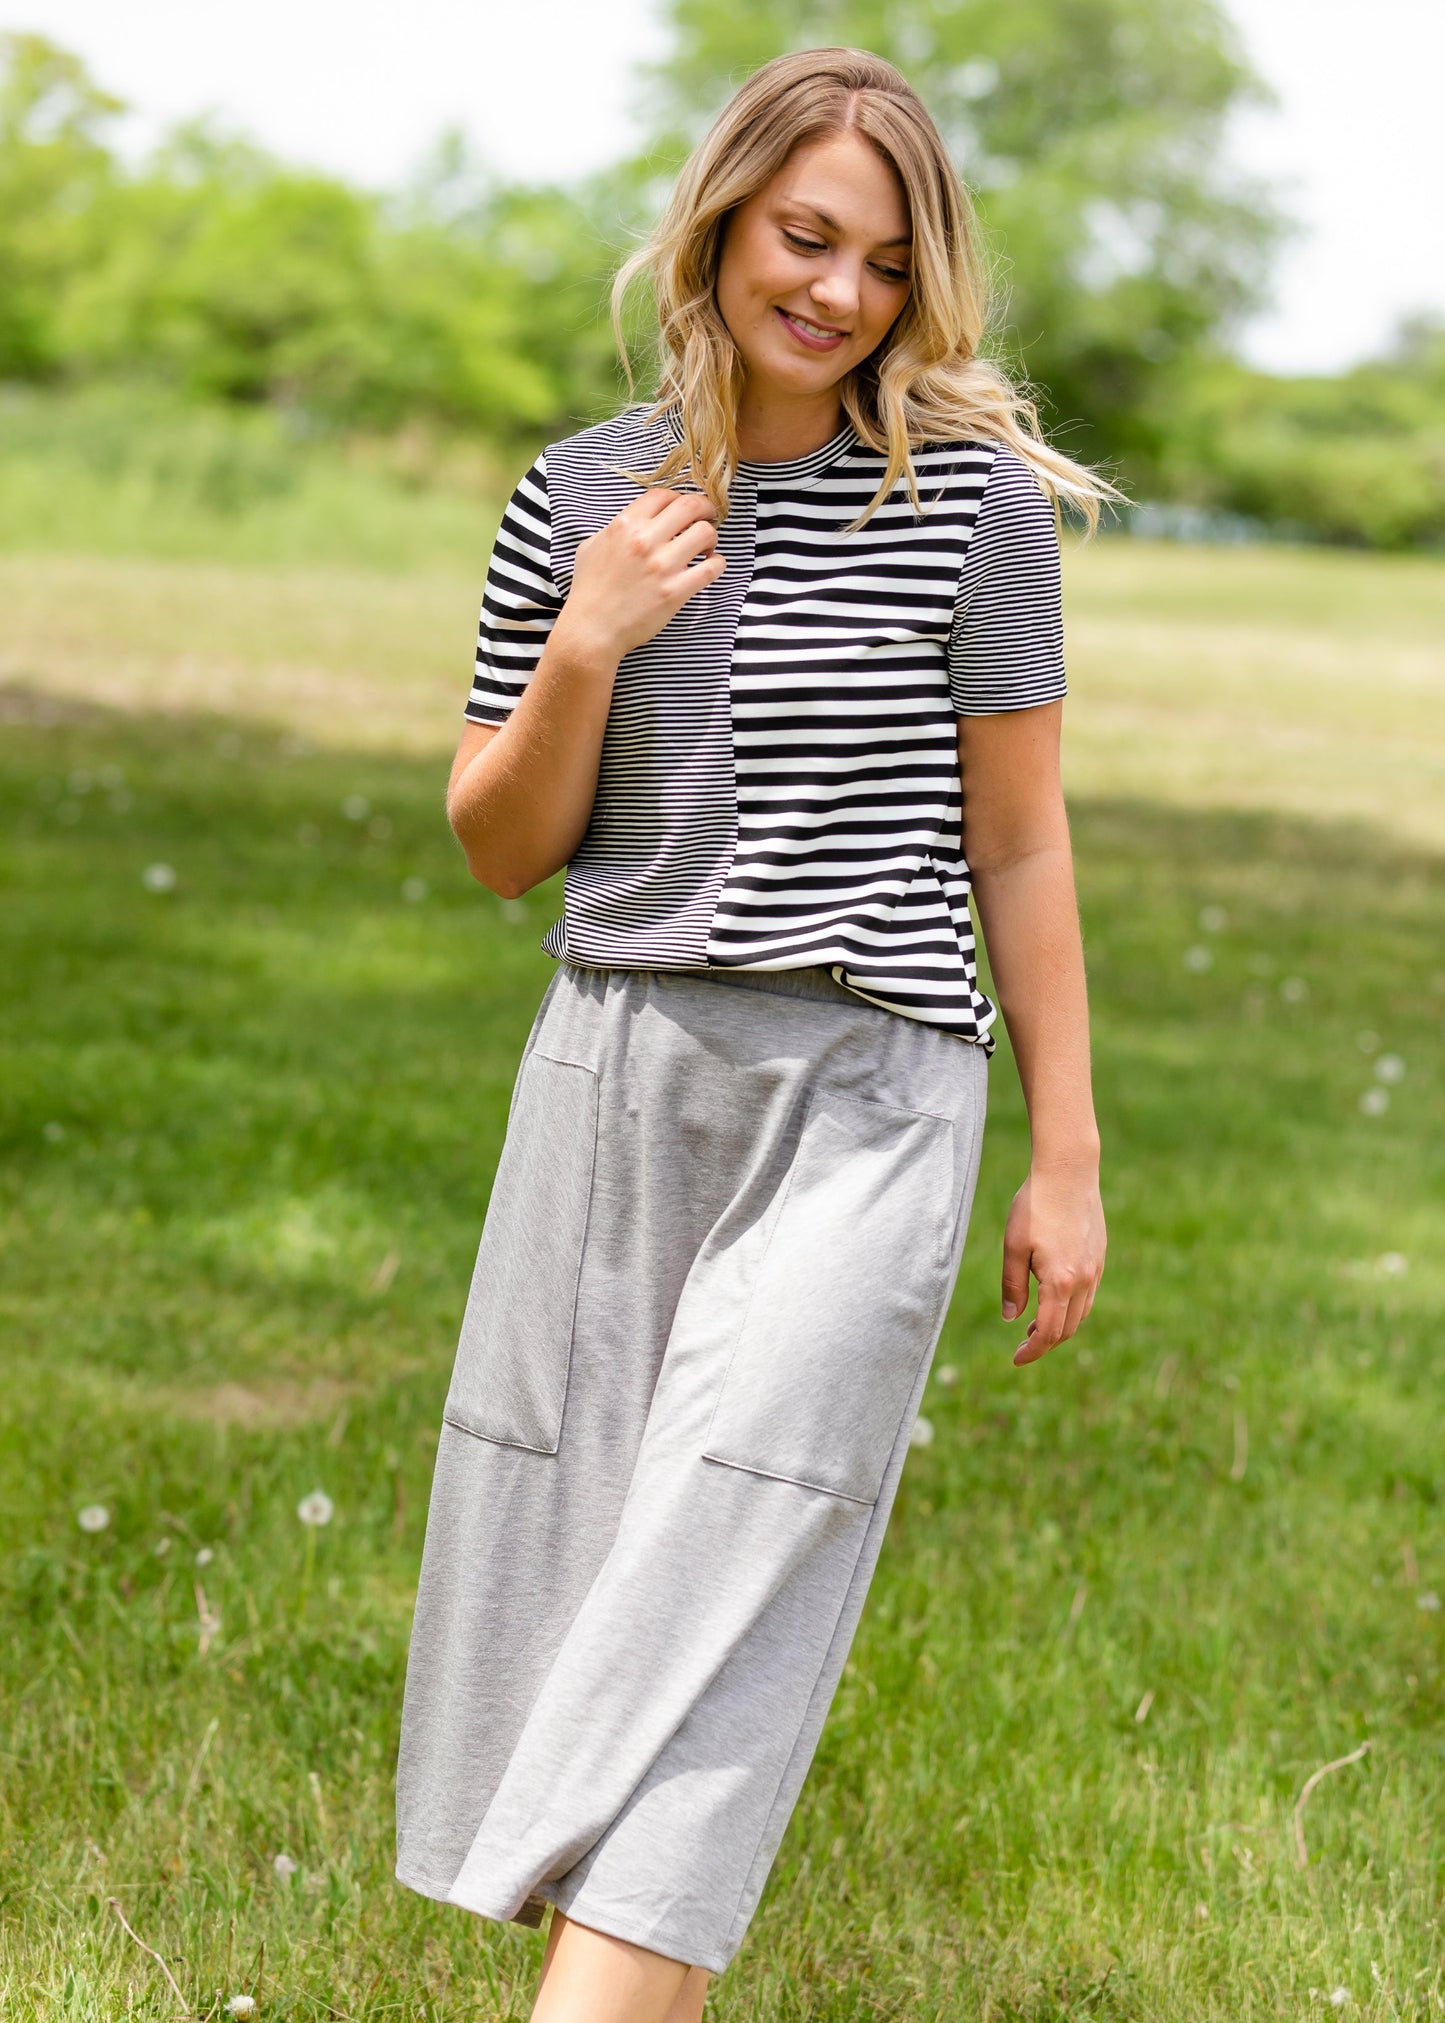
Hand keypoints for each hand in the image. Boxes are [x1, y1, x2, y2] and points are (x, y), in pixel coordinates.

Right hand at [555, 488, 725, 663]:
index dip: (678, 498)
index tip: (683, 509)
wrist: (592, 628)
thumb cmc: (589, 589)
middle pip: (690, 506)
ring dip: (710, 536)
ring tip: (706, 547)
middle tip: (707, 517)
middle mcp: (645, 540)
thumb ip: (615, 529)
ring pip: (705, 533)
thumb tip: (635, 522)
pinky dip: (717, 563)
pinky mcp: (676, 591)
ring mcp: (662, 566)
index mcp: (624, 525)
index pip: (663, 495)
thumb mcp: (591, 546)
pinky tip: (711, 565)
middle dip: (704, 508)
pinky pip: (711, 568)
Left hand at [1001, 1162, 1105, 1365]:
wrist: (1069, 1172)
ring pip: (1081, 1314)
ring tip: (1034, 1325)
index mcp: (1060, 1281)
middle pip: (1067, 1329)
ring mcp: (1096, 1269)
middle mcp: (1084, 1280)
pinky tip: (1054, 1299)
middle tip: (1022, 1345)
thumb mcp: (1013, 1245)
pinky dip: (1071, 1307)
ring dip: (1059, 1326)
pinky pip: (1088, 1295)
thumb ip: (1013, 1285)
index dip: (1032, 1351)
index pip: (1049, 1333)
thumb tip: (1012, 1319)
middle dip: (1044, 1343)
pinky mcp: (1099, 1257)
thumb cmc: (1035, 1205)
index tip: (1016, 1359)